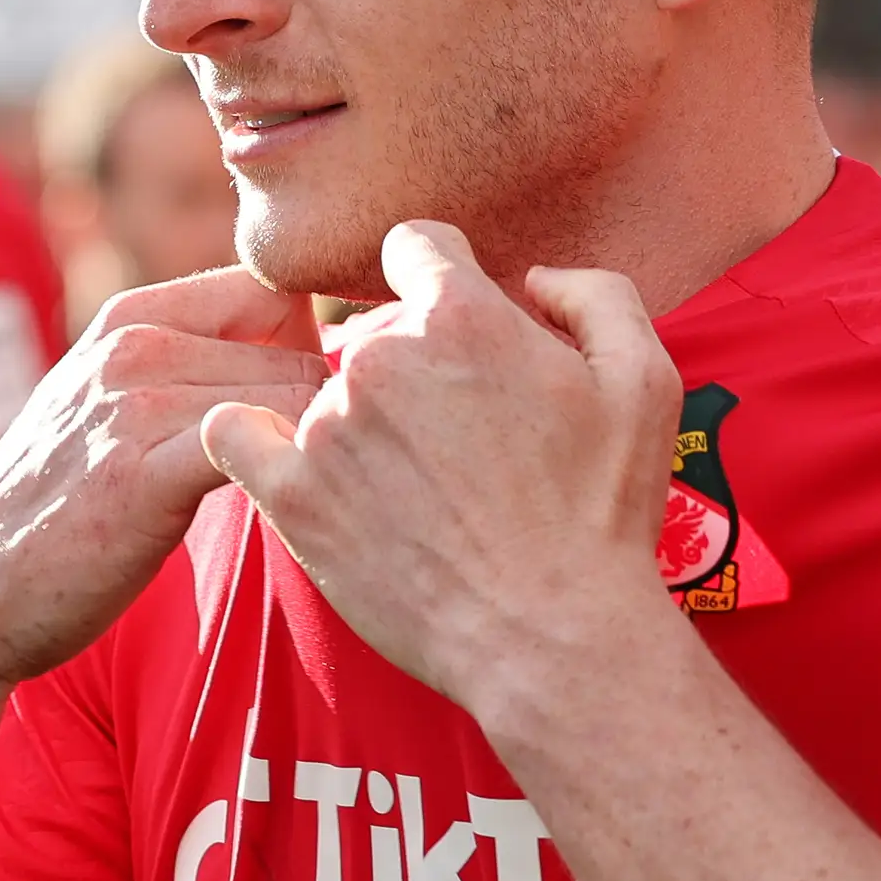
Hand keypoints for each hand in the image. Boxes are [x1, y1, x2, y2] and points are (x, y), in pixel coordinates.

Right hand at [0, 265, 330, 685]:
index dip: (311, 347)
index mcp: (127, 319)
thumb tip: (302, 356)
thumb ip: (186, 368)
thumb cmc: (56, 512)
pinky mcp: (143, 474)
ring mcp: (133, 404)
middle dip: (324, 409)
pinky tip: (278, 519)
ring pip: (294, 396)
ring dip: (313, 452)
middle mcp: (130, 346)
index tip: (310, 415)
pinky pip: (261, 446)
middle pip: (297, 346)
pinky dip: (289, 478)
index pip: (271, 289)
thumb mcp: (107, 407)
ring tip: (304, 503)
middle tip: (323, 475)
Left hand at [199, 222, 681, 729]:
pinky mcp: (292, 491)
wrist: (553, 635)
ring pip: (326, 390)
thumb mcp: (645, 381)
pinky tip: (286, 463)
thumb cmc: (603, 514)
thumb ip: (594, 295)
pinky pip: (235, 434)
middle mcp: (383, 357)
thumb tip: (531, 276)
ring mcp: (329, 424)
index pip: (416, 246)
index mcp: (462, 316)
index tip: (456, 333)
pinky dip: (253, 440)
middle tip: (460, 442)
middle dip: (413, 366)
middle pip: (375, 328)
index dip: (439, 279)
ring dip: (361, 423)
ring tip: (419, 494)